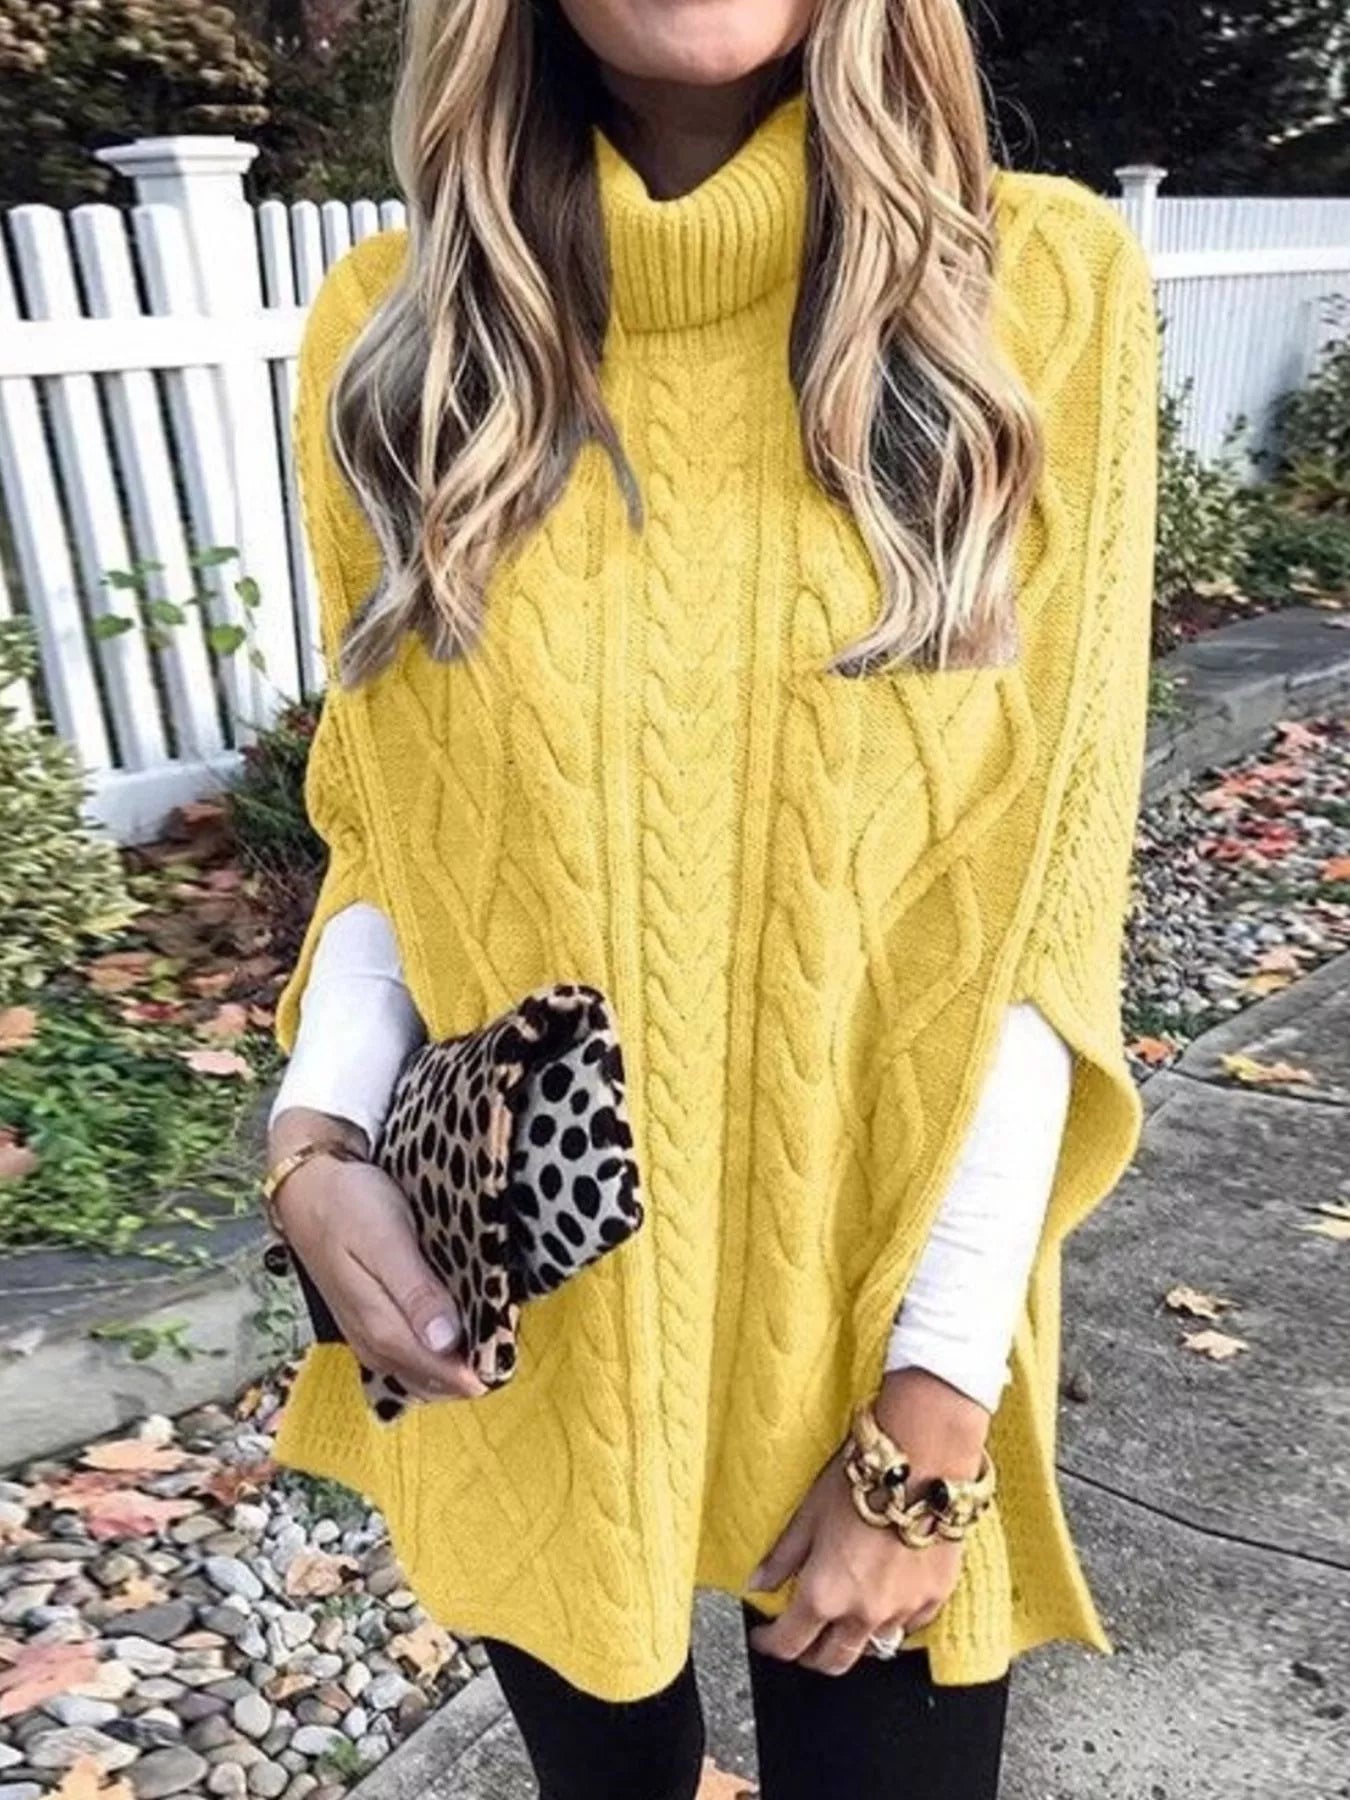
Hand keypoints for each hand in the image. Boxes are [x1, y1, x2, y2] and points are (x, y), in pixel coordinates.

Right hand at [270, 1108, 487, 1402]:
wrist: (309, 1190)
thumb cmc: (350, 1207)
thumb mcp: (386, 1240)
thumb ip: (415, 1292)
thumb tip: (446, 1341)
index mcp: (379, 1326)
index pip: (436, 1371)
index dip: (475, 1371)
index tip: (507, 1359)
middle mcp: (372, 1344)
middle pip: (431, 1380)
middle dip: (470, 1370)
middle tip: (505, 1342)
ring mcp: (369, 1338)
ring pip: (420, 1375)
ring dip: (455, 1366)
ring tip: (488, 1339)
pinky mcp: (370, 1326)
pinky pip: (408, 1359)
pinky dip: (436, 1356)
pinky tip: (457, 1334)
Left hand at [745, 1368, 987, 1675]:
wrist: (923, 1461)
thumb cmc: (862, 1480)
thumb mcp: (808, 1514)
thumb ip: (782, 1557)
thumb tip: (757, 1583)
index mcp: (824, 1594)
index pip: (789, 1643)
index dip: (770, 1643)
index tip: (765, 1636)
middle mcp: (863, 1613)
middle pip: (832, 1661)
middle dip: (811, 1654)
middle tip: (802, 1634)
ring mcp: (902, 1611)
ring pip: (873, 1647)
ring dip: (853, 1638)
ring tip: (844, 1614)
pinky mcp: (934, 1598)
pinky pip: (908, 1627)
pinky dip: (891, 1621)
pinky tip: (884, 1597)